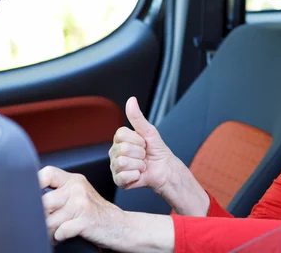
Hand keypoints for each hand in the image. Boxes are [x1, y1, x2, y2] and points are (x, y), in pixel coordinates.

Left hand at [39, 166, 125, 246]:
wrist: (120, 225)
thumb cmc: (95, 212)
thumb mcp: (79, 195)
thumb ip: (59, 192)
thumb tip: (30, 198)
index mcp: (74, 180)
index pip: (47, 174)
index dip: (35, 184)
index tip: (31, 198)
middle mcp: (77, 189)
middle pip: (43, 202)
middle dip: (41, 217)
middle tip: (47, 223)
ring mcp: (82, 204)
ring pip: (48, 220)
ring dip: (49, 231)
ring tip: (57, 230)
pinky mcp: (85, 220)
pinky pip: (59, 232)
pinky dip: (59, 237)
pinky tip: (65, 235)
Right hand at [109, 97, 209, 215]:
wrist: (165, 169)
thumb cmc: (156, 149)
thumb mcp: (149, 131)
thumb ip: (137, 117)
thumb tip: (131, 99)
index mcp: (119, 140)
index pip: (121, 134)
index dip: (137, 139)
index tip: (144, 143)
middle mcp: (114, 153)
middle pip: (122, 149)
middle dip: (140, 152)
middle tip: (144, 155)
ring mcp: (115, 167)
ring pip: (122, 162)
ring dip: (139, 164)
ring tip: (142, 165)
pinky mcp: (119, 181)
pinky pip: (123, 177)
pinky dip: (136, 175)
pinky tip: (139, 175)